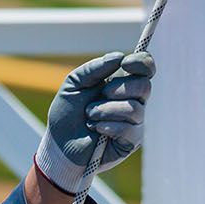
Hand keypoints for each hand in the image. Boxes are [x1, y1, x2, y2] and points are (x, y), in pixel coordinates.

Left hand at [36, 51, 155, 194]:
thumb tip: (119, 57)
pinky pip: (130, 128)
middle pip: (145, 86)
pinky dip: (109, 126)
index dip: (141, 62)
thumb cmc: (67, 114)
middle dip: (120, 88)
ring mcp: (134, 122)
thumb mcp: (74, 84)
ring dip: (107, 110)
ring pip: (135, 108)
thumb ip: (94, 68)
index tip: (125, 64)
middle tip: (102, 93)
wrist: (59, 144)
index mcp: (122, 83)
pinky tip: (97, 129)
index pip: (145, 68)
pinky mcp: (131, 141)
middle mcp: (133, 100)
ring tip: (90, 116)